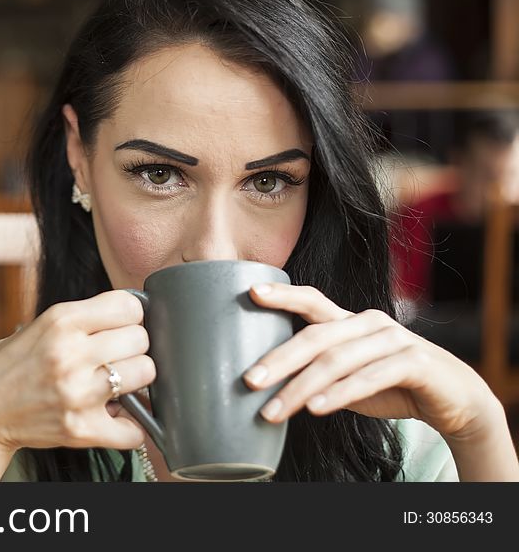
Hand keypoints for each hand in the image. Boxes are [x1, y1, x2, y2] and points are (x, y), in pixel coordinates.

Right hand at [0, 290, 153, 452]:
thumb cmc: (11, 365)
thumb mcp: (42, 324)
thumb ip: (85, 318)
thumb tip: (134, 315)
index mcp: (61, 320)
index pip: (129, 306)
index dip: (130, 316)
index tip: (121, 326)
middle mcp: (71, 354)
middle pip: (141, 339)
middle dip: (132, 347)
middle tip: (116, 356)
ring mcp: (78, 393)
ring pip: (145, 374)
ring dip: (135, 380)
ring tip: (116, 383)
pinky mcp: (82, 430)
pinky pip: (135, 430)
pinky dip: (131, 427)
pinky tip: (115, 417)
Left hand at [242, 283, 500, 439]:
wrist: (455, 399)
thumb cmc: (390, 384)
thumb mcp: (347, 375)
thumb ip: (316, 371)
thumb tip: (266, 383)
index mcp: (350, 320)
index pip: (311, 300)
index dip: (282, 294)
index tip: (251, 293)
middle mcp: (369, 323)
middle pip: (315, 337)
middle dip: (278, 360)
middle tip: (249, 381)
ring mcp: (393, 340)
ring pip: (336, 361)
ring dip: (300, 388)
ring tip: (272, 410)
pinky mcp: (415, 363)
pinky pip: (369, 378)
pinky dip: (339, 394)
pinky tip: (315, 408)